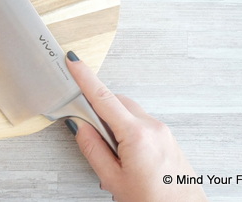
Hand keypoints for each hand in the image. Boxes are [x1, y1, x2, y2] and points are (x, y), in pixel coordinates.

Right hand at [65, 51, 207, 201]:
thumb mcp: (113, 179)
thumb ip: (93, 149)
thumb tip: (80, 127)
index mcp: (137, 135)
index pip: (104, 98)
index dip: (85, 78)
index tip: (73, 62)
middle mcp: (153, 128)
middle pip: (117, 101)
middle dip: (99, 107)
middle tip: (86, 127)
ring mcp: (163, 132)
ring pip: (129, 112)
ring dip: (114, 121)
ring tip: (111, 151)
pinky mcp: (168, 138)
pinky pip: (141, 122)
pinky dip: (127, 128)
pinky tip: (124, 152)